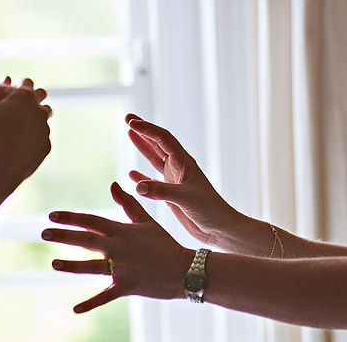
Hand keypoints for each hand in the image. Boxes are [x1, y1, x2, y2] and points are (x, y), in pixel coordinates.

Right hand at [0, 77, 51, 184]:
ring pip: (41, 119)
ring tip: (17, 123)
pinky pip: (39, 139)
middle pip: (35, 98)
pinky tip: (20, 143)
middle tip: (10, 107)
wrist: (0, 166)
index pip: (10, 88)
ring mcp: (45, 129)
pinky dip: (31, 139)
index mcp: (24, 96)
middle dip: (22, 101)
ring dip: (30, 119)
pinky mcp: (45, 146)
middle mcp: (39, 110)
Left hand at [43, 182, 192, 312]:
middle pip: (87, 240)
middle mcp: (120, 247)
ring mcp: (123, 267)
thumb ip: (128, 204)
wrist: (185, 268)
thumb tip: (113, 184)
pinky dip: (91, 303)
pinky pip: (106, 295)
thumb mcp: (146, 221)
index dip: (71, 217)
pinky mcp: (127, 285)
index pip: (92, 221)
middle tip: (44, 233)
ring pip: (93, 266)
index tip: (52, 215)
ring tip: (53, 264)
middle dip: (64, 236)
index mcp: (122, 230)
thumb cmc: (165, 243)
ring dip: (72, 265)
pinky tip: (75, 308)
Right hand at [126, 114, 240, 247]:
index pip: (162, 138)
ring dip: (142, 146)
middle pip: (158, 143)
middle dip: (143, 130)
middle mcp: (178, 167)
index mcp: (184, 162)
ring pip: (155, 158)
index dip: (146, 129)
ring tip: (129, 134)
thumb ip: (161, 191)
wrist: (219, 228)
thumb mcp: (185, 198)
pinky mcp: (171, 194)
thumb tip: (137, 185)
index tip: (130, 123)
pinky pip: (152, 180)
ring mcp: (174, 179)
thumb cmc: (209, 210)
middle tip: (127, 118)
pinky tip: (132, 174)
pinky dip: (141, 176)